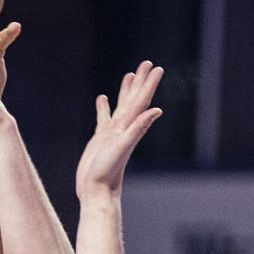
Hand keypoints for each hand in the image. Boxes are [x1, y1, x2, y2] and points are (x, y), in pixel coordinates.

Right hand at [75, 62, 163, 201]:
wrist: (96, 190)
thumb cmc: (108, 171)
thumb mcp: (123, 147)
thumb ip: (139, 128)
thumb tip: (157, 110)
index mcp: (128, 127)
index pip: (141, 101)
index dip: (148, 84)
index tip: (156, 68)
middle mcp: (122, 128)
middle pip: (133, 100)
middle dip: (140, 82)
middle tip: (146, 63)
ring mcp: (111, 133)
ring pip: (120, 107)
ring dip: (125, 91)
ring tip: (129, 75)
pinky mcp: (100, 139)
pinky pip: (104, 118)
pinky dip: (104, 108)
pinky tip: (102, 100)